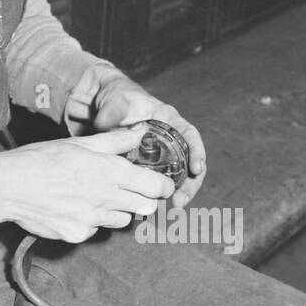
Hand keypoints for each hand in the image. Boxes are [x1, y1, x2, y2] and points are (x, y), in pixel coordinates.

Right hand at [0, 126, 174, 243]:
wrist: (8, 186)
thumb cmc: (41, 159)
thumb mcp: (80, 144)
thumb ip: (115, 141)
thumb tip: (141, 132)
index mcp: (109, 171)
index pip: (155, 186)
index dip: (163, 186)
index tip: (161, 184)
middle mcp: (105, 198)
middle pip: (146, 207)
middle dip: (144, 199)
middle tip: (132, 190)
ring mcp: (92, 220)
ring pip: (123, 220)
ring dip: (118, 210)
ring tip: (97, 197)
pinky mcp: (77, 235)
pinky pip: (95, 231)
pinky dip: (91, 222)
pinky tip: (74, 208)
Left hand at [89, 73, 206, 207]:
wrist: (109, 106)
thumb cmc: (117, 99)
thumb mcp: (118, 101)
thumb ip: (117, 112)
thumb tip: (111, 126)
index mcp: (168, 118)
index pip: (189, 133)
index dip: (197, 151)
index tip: (197, 169)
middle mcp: (172, 135)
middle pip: (190, 159)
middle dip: (192, 181)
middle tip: (183, 198)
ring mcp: (165, 150)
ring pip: (181, 171)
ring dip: (183, 189)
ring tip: (177, 205)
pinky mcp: (155, 162)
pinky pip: (166, 177)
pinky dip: (165, 190)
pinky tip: (160, 203)